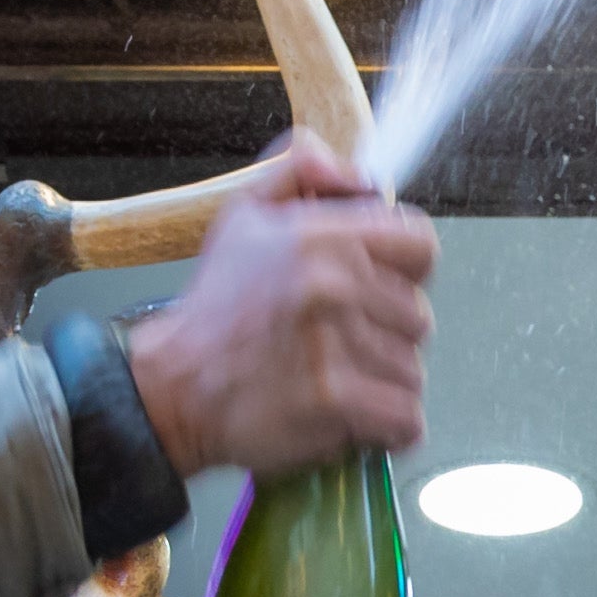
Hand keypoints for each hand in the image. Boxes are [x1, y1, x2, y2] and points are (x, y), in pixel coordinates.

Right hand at [121, 133, 436, 477]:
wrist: (175, 388)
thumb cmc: (216, 307)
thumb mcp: (244, 214)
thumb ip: (300, 170)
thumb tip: (356, 171)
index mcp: (321, 236)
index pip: (421, 245)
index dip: (404, 270)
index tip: (376, 289)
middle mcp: (334, 284)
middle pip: (417, 315)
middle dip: (385, 334)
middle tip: (335, 342)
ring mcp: (338, 344)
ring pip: (411, 370)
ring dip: (381, 383)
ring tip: (332, 378)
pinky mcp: (337, 401)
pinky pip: (406, 418)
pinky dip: (386, 426)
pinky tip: (351, 416)